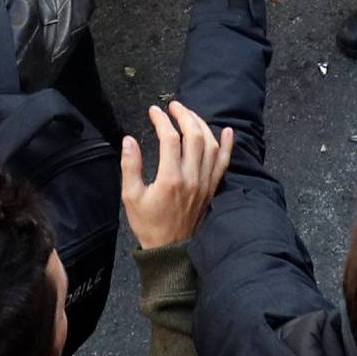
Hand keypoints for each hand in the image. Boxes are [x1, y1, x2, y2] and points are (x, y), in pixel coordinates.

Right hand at [119, 99, 232, 249]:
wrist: (169, 250)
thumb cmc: (148, 224)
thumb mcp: (131, 197)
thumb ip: (130, 166)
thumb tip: (128, 140)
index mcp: (170, 179)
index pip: (170, 139)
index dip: (162, 120)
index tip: (153, 111)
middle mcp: (192, 177)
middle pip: (194, 136)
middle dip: (184, 115)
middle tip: (173, 105)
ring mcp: (205, 182)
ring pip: (210, 145)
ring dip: (201, 124)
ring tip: (189, 114)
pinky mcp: (212, 188)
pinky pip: (224, 163)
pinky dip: (228, 145)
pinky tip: (228, 131)